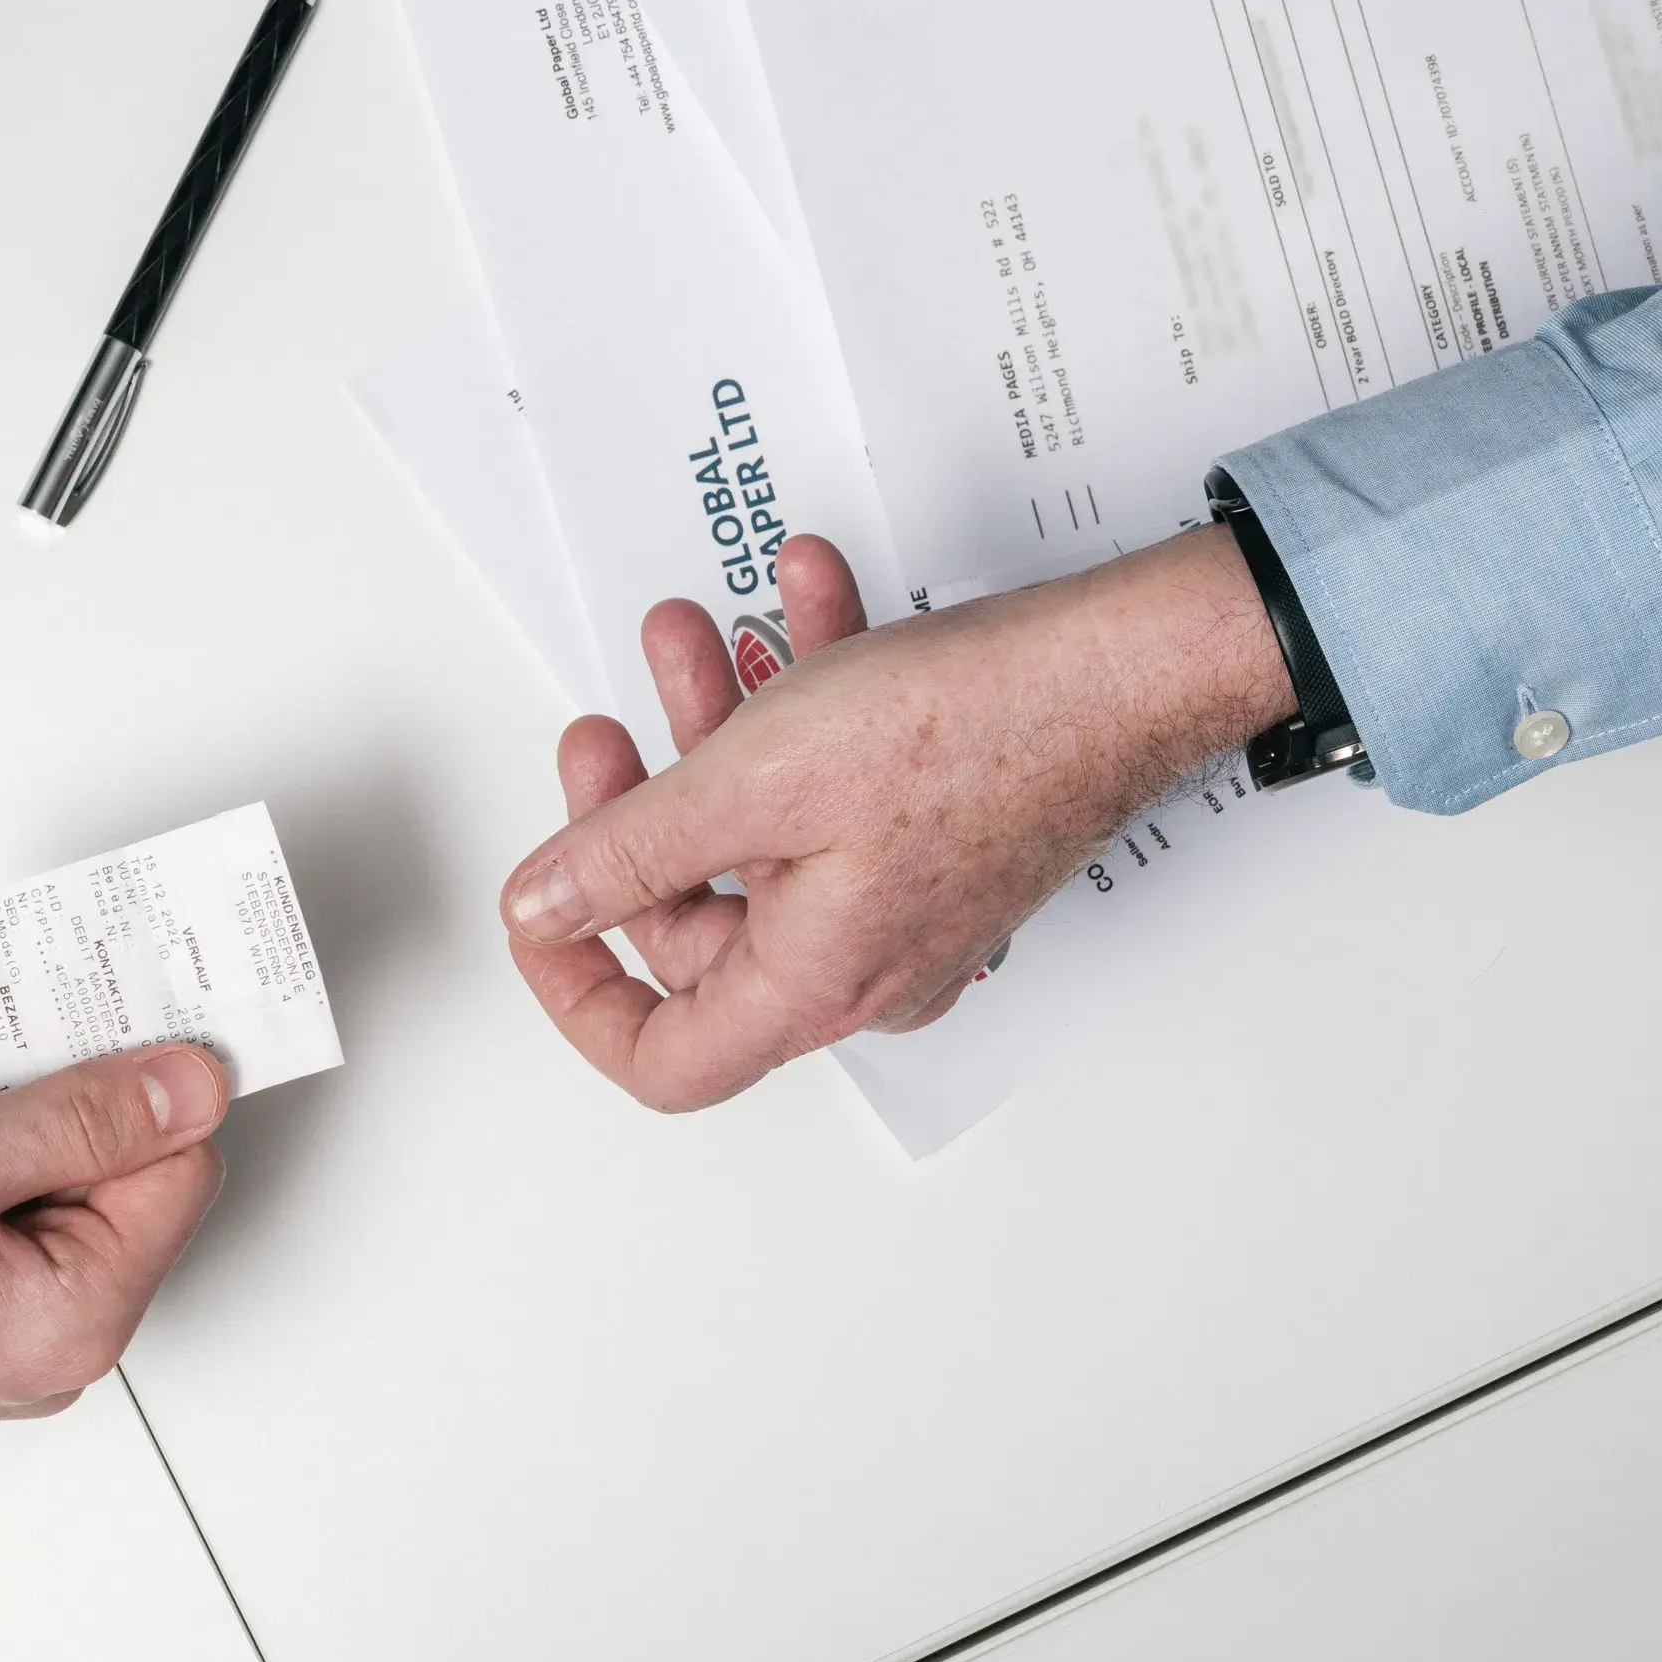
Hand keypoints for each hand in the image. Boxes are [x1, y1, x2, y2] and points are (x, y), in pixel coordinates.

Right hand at [0, 1044, 227, 1504]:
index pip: (178, 1164)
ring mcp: (0, 1330)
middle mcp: (55, 1338)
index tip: (86, 1017)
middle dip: (32, 1101)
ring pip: (37, 1178)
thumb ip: (81, 1115)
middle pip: (111, 1169)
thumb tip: (192, 1083)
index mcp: (79, 1315)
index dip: (138, 1081)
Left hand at [502, 530, 1292, 1110]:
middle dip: (641, 805)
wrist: (1120, 669)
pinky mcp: (936, 835)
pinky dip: (806, 699)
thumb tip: (541, 909)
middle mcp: (861, 963)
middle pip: (701, 914)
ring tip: (692, 639)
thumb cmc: (971, 731)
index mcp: (812, 982)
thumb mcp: (751, 780)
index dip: (581, 995)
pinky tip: (801, 606)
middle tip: (608, 735)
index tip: (543, 916)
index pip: (663, 1055)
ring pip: (767, 828)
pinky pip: (840, 785)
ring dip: (716, 727)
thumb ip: (629, 850)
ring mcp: (902, 901)